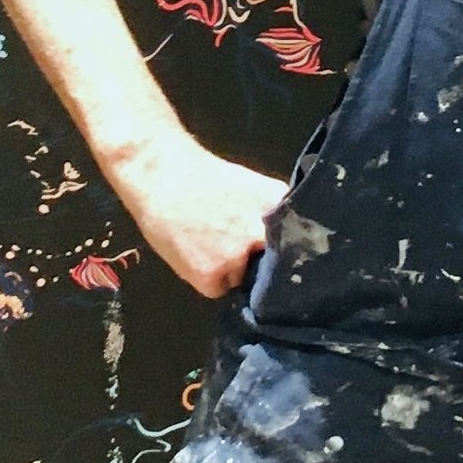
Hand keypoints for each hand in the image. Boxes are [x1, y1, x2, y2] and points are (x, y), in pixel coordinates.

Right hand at [113, 131, 292, 300]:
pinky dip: (210, 279)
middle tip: (243, 252)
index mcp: (280, 210)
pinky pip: (220, 289)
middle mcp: (263, 235)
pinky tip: (196, 254)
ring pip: (245, 280)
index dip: (292, 253)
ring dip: (235, 271)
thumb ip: (272, 217)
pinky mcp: (213, 276)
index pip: (300, 244)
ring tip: (210, 245)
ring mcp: (239, 258)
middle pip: (276, 269)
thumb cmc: (205, 178)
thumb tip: (288, 242)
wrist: (162, 173)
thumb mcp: (253, 190)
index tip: (282, 254)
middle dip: (265, 265)